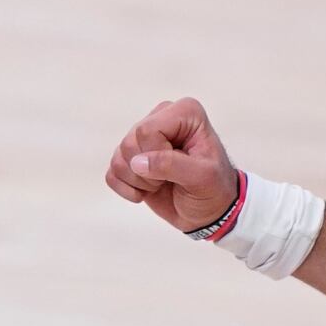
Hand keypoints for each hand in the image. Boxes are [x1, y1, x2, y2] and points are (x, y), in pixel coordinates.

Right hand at [104, 97, 240, 233]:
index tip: (180, 169)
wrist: (209, 213)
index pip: (147, 130)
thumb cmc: (214, 190)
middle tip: (171, 179)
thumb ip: (171, 165)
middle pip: (130, 143)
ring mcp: (143, 137)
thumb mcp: (202, 177)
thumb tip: (137, 162)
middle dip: (147, 171)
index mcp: (184, 112)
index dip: (157, 155)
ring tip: (162, 184)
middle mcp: (161, 118)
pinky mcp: (131, 158)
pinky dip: (126, 189)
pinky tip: (145, 192)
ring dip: (138, 181)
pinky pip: (111, 172)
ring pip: (119, 157)